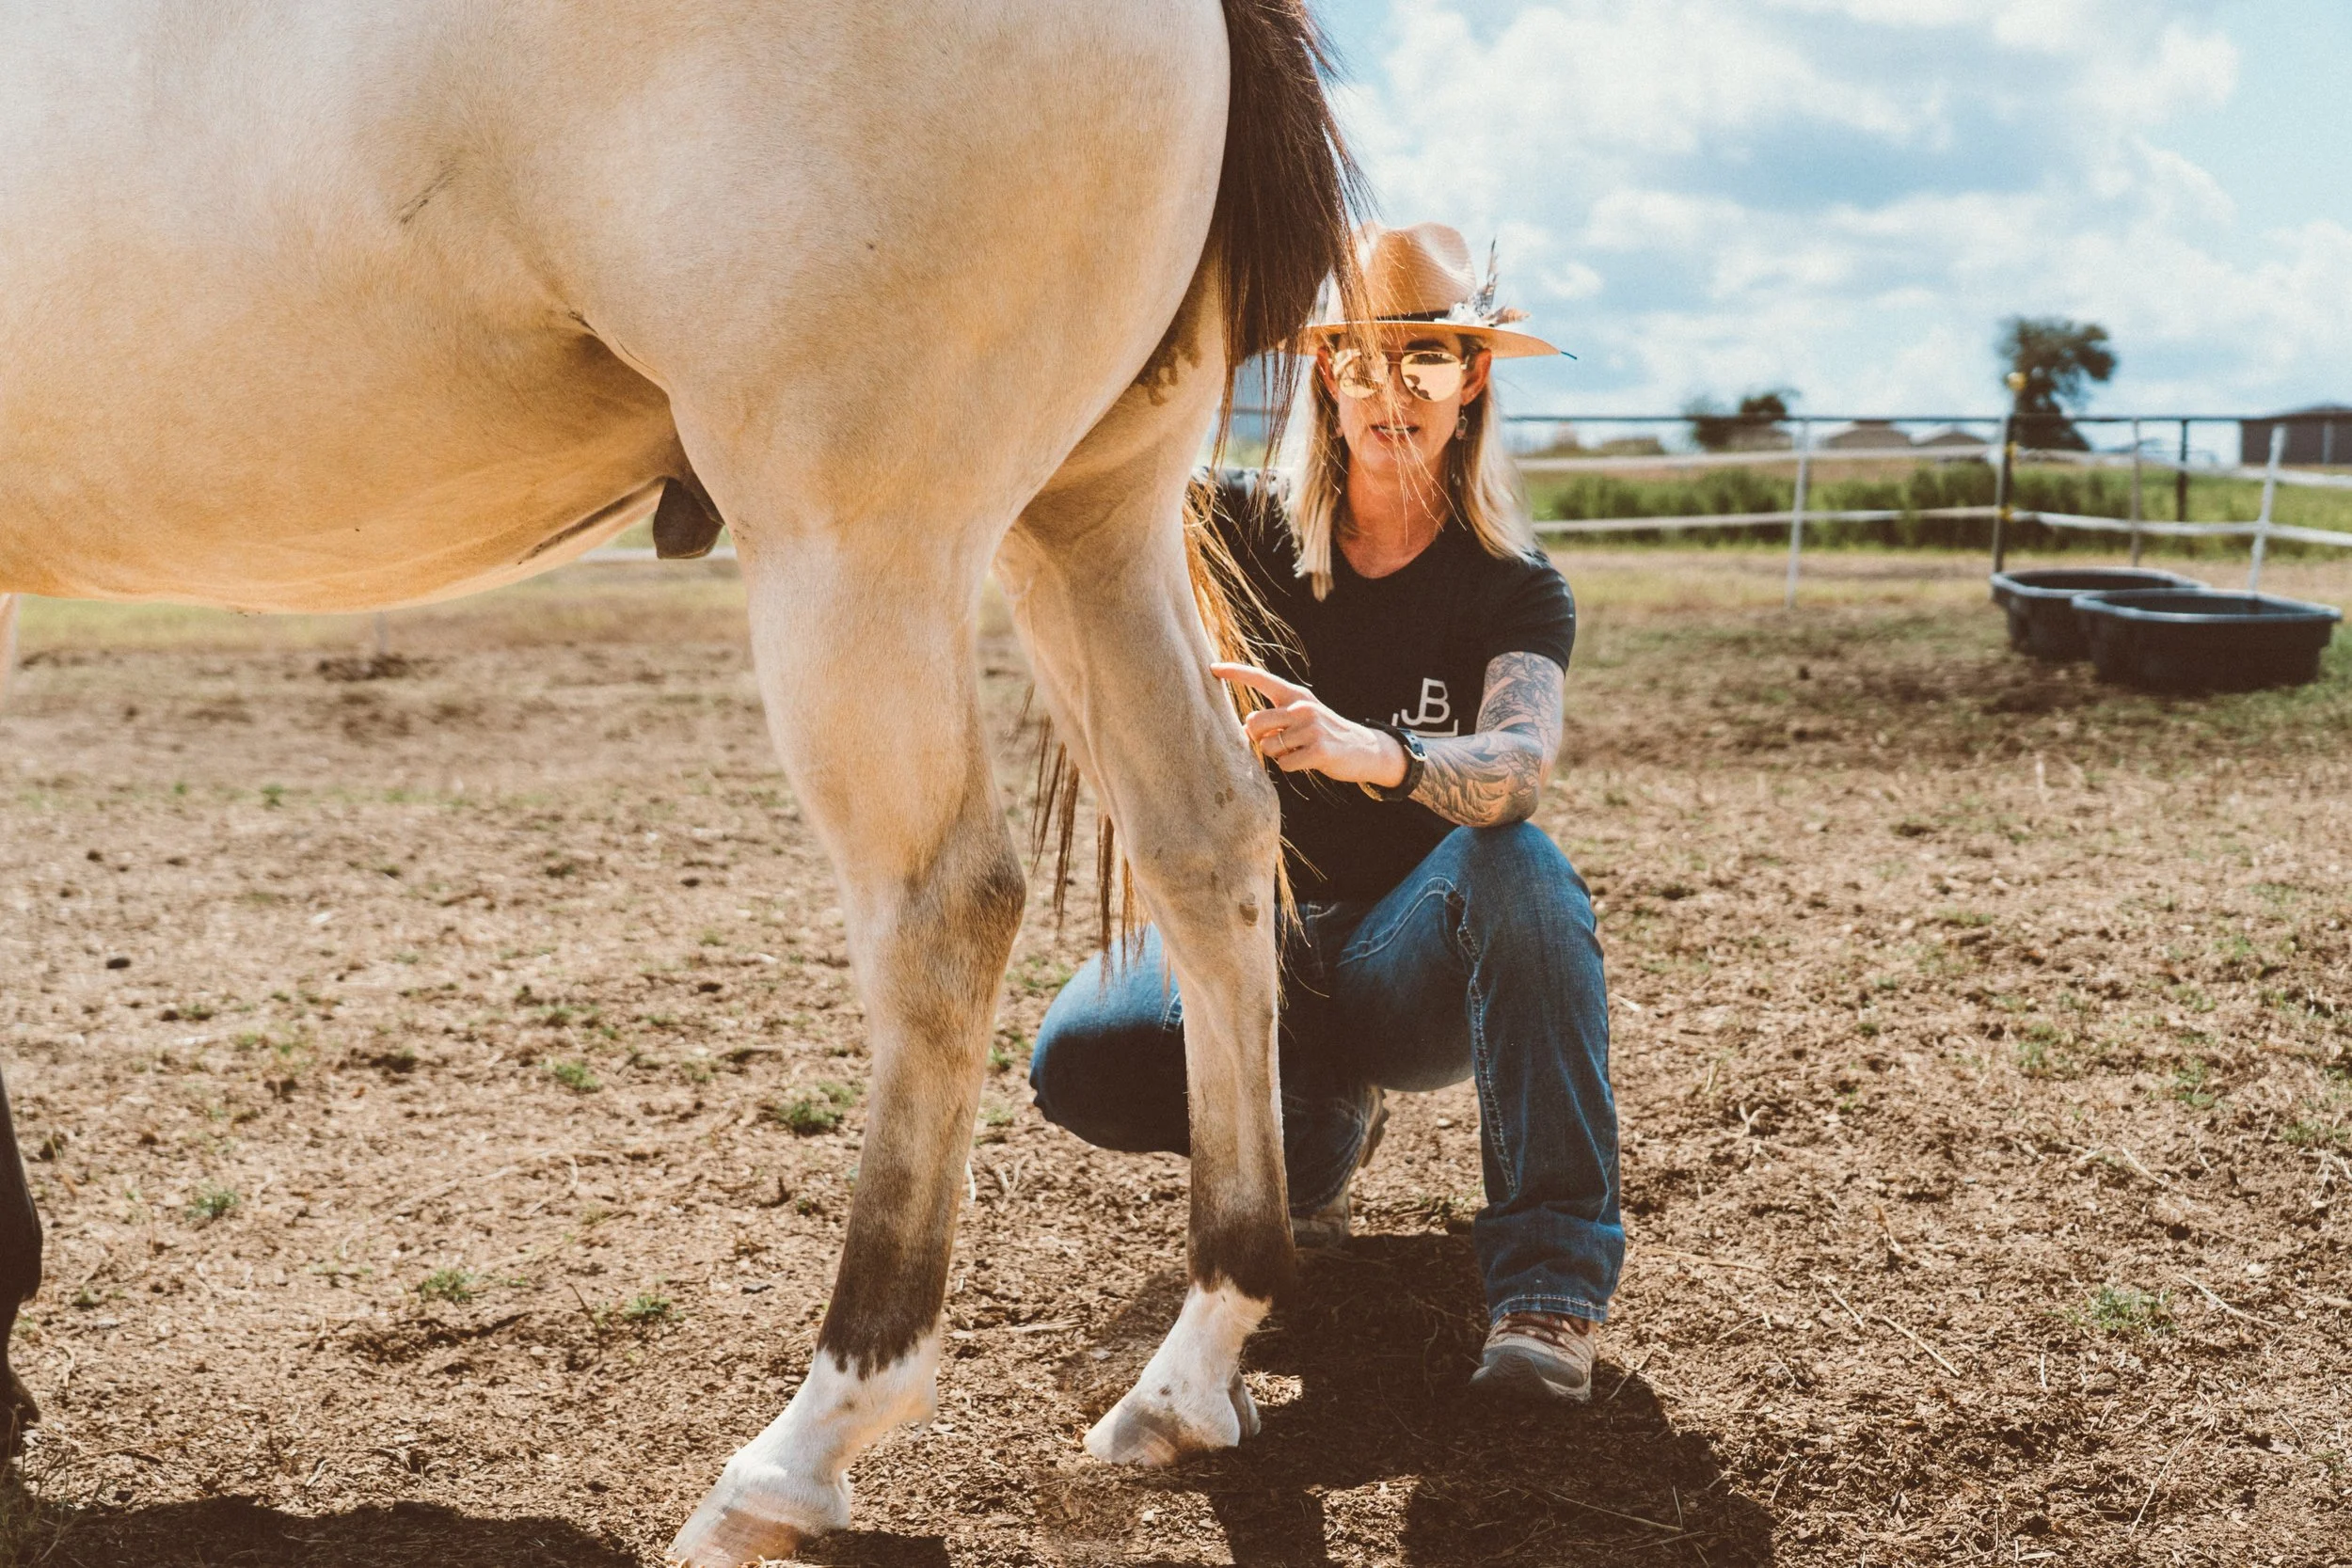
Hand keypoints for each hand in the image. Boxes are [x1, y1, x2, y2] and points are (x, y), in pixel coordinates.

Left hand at [1210, 663, 1407, 787]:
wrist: (1364, 749)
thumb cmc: (1322, 734)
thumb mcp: (1301, 717)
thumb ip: (1274, 718)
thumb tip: (1242, 729)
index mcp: (1295, 695)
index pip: (1260, 678)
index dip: (1235, 673)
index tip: (1212, 667)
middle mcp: (1302, 707)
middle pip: (1254, 722)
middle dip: (1256, 737)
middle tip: (1276, 742)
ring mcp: (1311, 728)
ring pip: (1267, 747)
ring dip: (1276, 755)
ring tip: (1297, 751)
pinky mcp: (1318, 750)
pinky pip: (1284, 764)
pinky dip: (1290, 767)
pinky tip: (1307, 761)